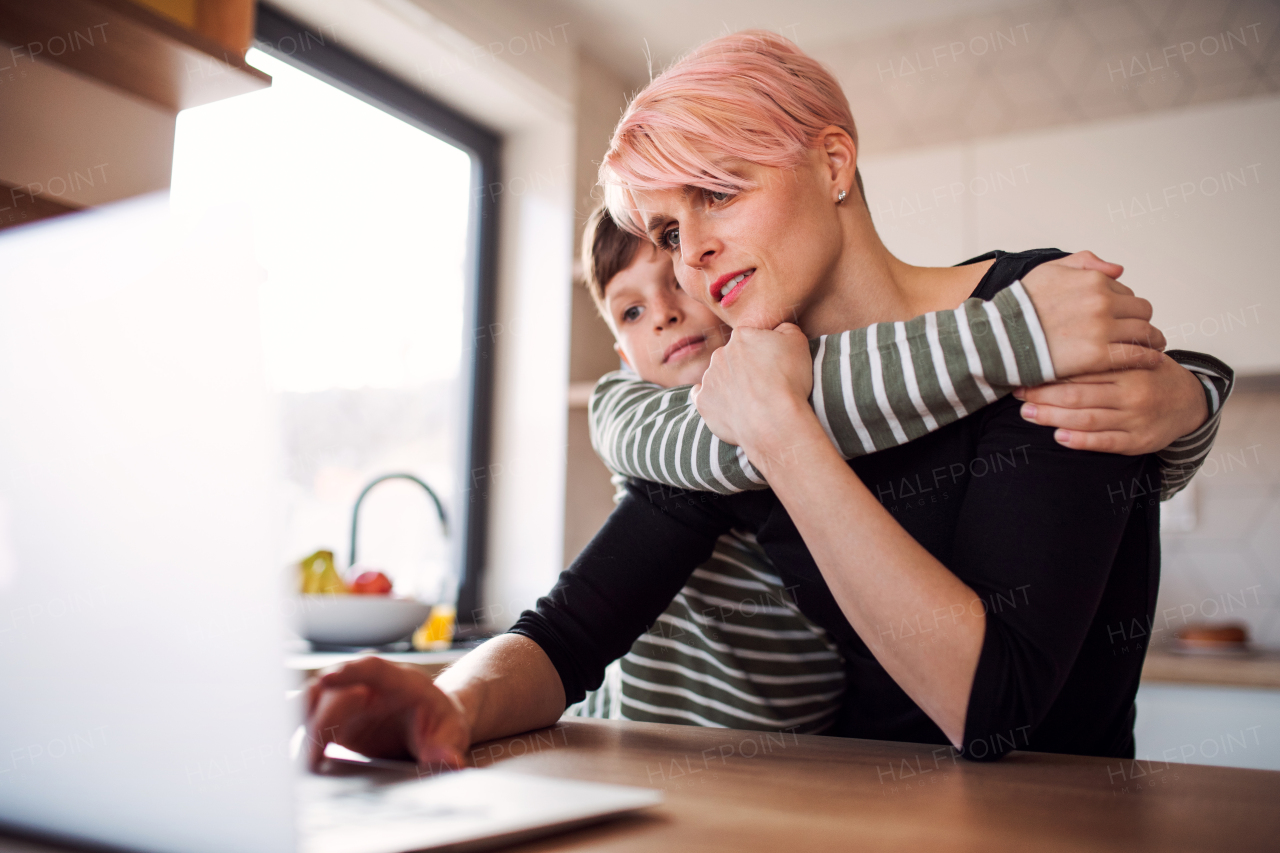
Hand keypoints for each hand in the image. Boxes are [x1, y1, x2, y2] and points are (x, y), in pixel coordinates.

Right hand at [306, 656, 470, 771]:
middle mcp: (369, 686)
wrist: (433, 726)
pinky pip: (310, 720)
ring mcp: (349, 701)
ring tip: (301, 761)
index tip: (327, 678)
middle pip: (334, 691)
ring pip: (314, 702)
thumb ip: (447, 750)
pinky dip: (300, 734)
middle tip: (313, 753)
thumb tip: (450, 763)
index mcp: (401, 682)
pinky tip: (295, 759)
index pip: (372, 668)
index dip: (349, 672)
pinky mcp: (336, 720)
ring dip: (303, 726)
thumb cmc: (443, 726)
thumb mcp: (451, 737)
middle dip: (320, 718)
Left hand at [690, 323, 816, 466]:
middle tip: (762, 386)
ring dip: (730, 385)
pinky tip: (726, 406)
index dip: (762, 354)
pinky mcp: (702, 402)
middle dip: (744, 369)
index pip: (750, 340)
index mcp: (741, 336)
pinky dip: (713, 400)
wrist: (774, 421)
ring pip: (718, 377)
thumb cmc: (788, 381)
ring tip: (750, 401)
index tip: (773, 368)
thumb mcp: (798, 342)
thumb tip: (777, 330)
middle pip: (732, 358)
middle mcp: (720, 353)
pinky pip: (702, 396)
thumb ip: (785, 329)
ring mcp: (708, 378)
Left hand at [1013, 354, 1207, 453]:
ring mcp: (1136, 418)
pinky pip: (1105, 442)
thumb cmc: (1150, 373)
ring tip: (1028, 413)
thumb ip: (1104, 347)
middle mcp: (1133, 392)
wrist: (1189, 401)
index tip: (1026, 368)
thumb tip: (1055, 339)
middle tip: (1019, 393)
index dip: (1052, 370)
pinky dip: (1081, 441)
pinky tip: (1059, 437)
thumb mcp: (1134, 353)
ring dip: (1053, 417)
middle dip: (1044, 395)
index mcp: (1130, 366)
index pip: (1084, 367)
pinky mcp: (1139, 441)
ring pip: (1088, 419)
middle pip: (1080, 394)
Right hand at [1021, 251, 1165, 375]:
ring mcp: (1102, 329)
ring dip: (1151, 339)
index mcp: (1093, 280)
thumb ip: (1085, 262)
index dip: (1124, 306)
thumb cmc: (1020, 307)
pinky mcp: (1098, 355)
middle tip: (1140, 333)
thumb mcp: (1049, 270)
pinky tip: (1151, 360)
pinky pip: (1136, 355)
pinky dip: (1148, 358)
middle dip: (1140, 321)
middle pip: (1141, 311)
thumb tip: (1117, 270)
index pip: (1126, 292)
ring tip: (1151, 347)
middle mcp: (1102, 302)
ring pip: (1144, 332)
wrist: (1001, 337)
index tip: (1121, 318)